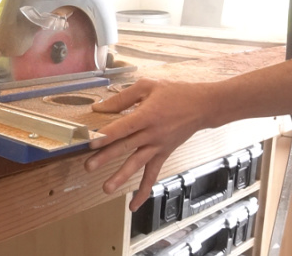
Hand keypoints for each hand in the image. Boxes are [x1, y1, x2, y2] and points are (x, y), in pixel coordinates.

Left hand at [84, 78, 219, 210]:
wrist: (203, 106)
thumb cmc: (174, 92)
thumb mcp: (148, 86)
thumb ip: (123, 97)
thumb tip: (99, 107)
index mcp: (147, 115)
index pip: (124, 127)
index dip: (108, 135)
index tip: (92, 142)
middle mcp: (152, 133)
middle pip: (126, 147)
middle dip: (106, 158)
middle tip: (89, 166)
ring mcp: (158, 146)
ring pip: (137, 163)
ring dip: (122, 177)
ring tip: (106, 189)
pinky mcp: (163, 154)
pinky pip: (153, 174)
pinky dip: (144, 190)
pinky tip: (134, 205)